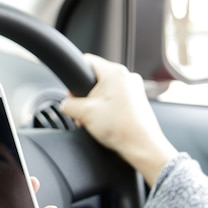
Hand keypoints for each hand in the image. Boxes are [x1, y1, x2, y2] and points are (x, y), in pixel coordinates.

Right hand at [60, 53, 176, 185]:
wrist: (141, 146)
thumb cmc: (121, 127)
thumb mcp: (83, 113)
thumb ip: (68, 105)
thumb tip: (65, 104)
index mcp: (115, 73)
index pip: (87, 61)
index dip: (75, 75)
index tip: (71, 92)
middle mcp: (127, 77)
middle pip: (95, 78)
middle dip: (84, 96)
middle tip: (81, 111)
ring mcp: (134, 89)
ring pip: (105, 90)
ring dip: (94, 104)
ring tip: (94, 120)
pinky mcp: (136, 101)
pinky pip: (115, 99)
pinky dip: (106, 108)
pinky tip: (104, 122)